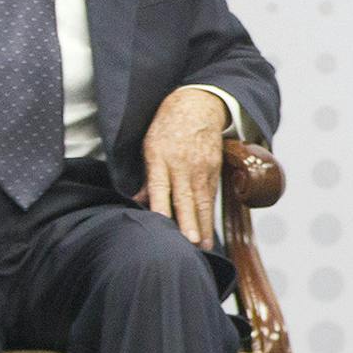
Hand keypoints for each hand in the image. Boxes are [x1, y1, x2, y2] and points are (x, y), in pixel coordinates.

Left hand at [139, 88, 229, 248]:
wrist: (198, 106)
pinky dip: (209, 214)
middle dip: (189, 222)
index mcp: (161, 157)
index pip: (161, 187)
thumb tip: (138, 201)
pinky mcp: (214, 169)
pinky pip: (210, 195)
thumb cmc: (168, 126)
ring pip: (202, 201)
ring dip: (203, 225)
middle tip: (192, 243)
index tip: (162, 225)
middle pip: (186, 198)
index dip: (161, 206)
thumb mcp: (149, 146)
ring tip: (204, 246)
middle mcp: (183, 165)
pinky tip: (208, 231)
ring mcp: (201, 168)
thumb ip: (146, 176)